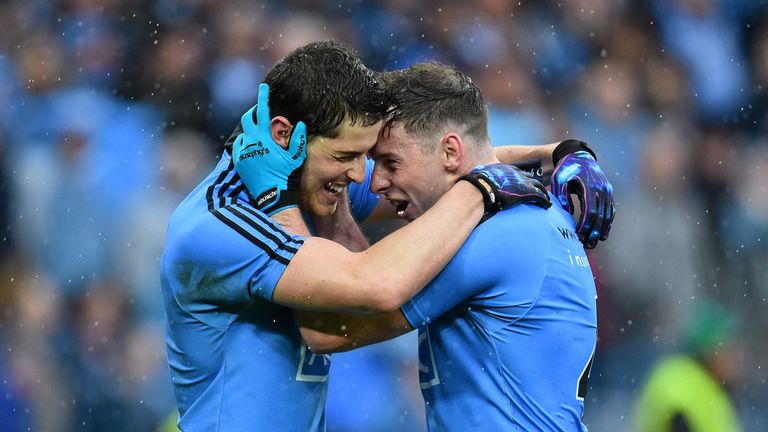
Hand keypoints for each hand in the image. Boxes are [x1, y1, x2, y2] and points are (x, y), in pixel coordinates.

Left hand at [233, 83, 306, 214]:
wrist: (272, 195)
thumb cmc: (286, 175)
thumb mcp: (296, 157)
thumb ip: (298, 139)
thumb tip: (300, 124)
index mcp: (264, 138)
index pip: (262, 112)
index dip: (263, 97)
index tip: (263, 87)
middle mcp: (250, 142)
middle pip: (247, 118)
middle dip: (253, 113)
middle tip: (261, 114)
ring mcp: (242, 152)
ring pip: (243, 133)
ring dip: (251, 131)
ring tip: (260, 136)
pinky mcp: (238, 161)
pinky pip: (239, 146)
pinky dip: (245, 143)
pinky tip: (253, 147)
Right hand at [460, 163, 550, 213]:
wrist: (480, 188)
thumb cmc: (475, 184)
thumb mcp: (478, 176)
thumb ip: (479, 176)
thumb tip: (470, 180)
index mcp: (505, 169)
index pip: (517, 173)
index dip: (521, 179)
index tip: (523, 183)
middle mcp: (516, 173)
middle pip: (529, 178)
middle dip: (535, 184)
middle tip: (539, 190)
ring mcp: (522, 182)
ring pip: (538, 186)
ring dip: (543, 192)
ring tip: (546, 198)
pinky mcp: (526, 192)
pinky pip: (540, 196)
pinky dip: (545, 201)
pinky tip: (547, 205)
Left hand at [552, 150, 614, 248]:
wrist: (579, 156)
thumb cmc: (566, 169)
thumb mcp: (559, 179)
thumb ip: (562, 195)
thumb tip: (568, 213)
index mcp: (590, 186)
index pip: (590, 210)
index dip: (585, 225)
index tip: (578, 236)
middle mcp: (602, 189)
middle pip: (600, 215)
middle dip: (593, 232)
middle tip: (586, 245)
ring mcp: (607, 191)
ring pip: (607, 215)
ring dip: (601, 231)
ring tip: (593, 243)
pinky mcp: (608, 193)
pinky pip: (610, 211)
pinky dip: (608, 223)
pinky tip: (603, 235)